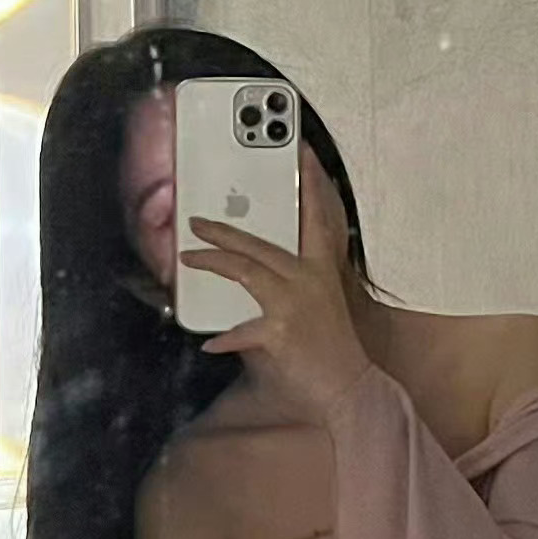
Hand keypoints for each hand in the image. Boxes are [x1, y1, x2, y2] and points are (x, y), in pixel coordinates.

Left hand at [181, 147, 373, 417]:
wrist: (350, 389)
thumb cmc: (331, 350)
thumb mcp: (316, 306)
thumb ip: (288, 287)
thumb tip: (250, 277)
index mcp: (322, 271)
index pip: (317, 218)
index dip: (310, 182)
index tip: (301, 149)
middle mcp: (308, 281)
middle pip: (260, 245)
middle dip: (224, 230)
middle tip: (197, 221)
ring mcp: (293, 304)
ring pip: (246, 270)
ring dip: (213, 262)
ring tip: (188, 257)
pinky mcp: (279, 332)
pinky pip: (241, 331)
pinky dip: (225, 338)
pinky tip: (209, 342)